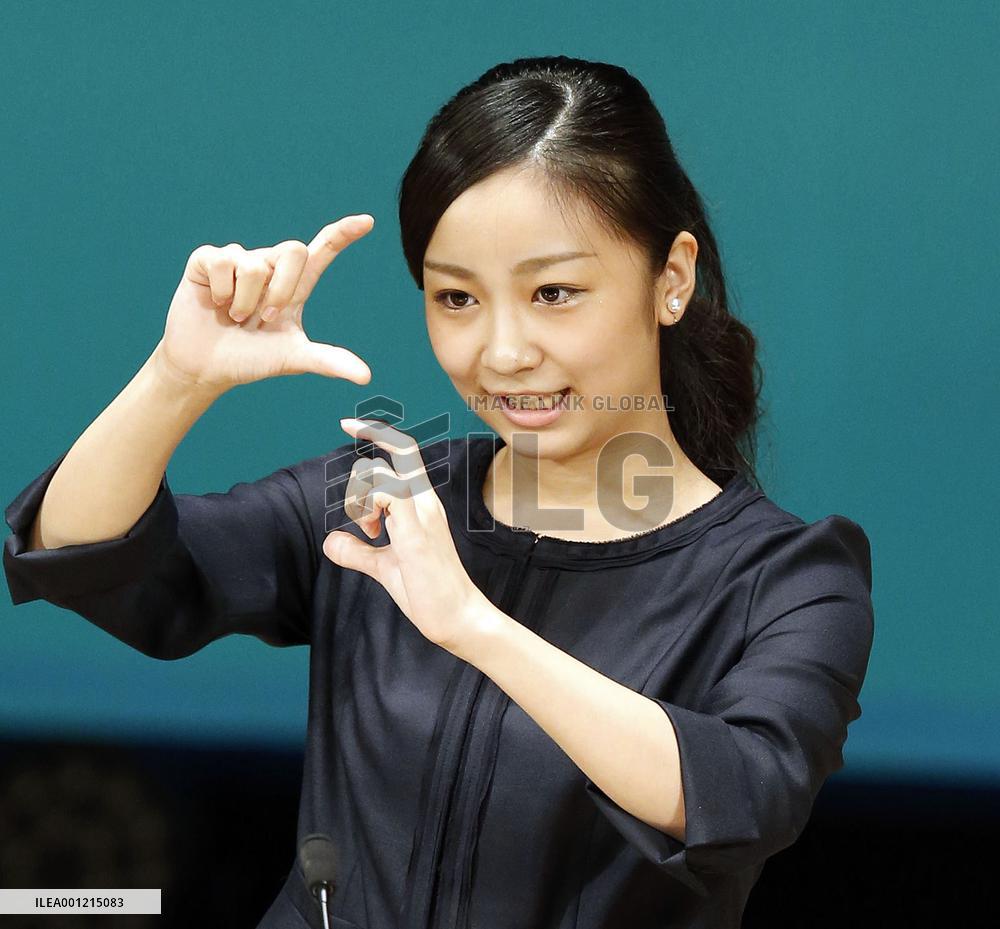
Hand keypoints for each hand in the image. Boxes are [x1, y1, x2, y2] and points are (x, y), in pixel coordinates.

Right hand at [151, 215, 374, 395]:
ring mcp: (238, 260)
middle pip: (294, 250)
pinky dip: (220, 291)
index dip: (343, 234)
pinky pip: (222, 262)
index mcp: (295, 286)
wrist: (205, 367)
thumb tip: (366, 377)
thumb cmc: (251, 359)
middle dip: (282, 289)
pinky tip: (214, 303)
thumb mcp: (292, 359)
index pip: (323, 250)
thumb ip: (328, 361)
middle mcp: (269, 266)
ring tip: (235, 317)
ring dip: (245, 301)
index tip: (367, 221)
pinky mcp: (207, 260)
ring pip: (254, 265)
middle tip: (265, 317)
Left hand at [322, 418, 487, 653]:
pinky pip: (388, 494)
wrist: (457, 618)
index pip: (404, 453)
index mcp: (422, 504)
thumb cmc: (428, 592)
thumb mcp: (384, 566)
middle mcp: (426, 501)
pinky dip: (370, 506)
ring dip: (362, 496)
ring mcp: (423, 514)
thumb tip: (330, 542)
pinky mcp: (416, 532)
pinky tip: (374, 532)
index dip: (378, 432)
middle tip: (355, 479)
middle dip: (367, 448)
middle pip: (399, 448)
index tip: (350, 424)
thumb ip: (358, 551)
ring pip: (384, 472)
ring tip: (370, 531)